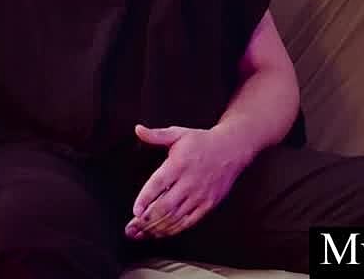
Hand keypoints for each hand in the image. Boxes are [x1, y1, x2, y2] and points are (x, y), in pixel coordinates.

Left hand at [125, 123, 250, 240]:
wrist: (232, 149)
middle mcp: (189, 182)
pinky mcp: (208, 204)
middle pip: (166, 206)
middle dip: (146, 220)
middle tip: (131, 229)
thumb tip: (137, 129)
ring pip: (176, 217)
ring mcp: (200, 195)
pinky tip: (161, 233)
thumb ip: (156, 135)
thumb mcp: (178, 134)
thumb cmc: (202, 141)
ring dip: (157, 228)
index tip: (135, 211)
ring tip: (140, 234)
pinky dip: (174, 229)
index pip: (159, 184)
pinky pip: (189, 221)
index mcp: (179, 164)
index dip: (146, 199)